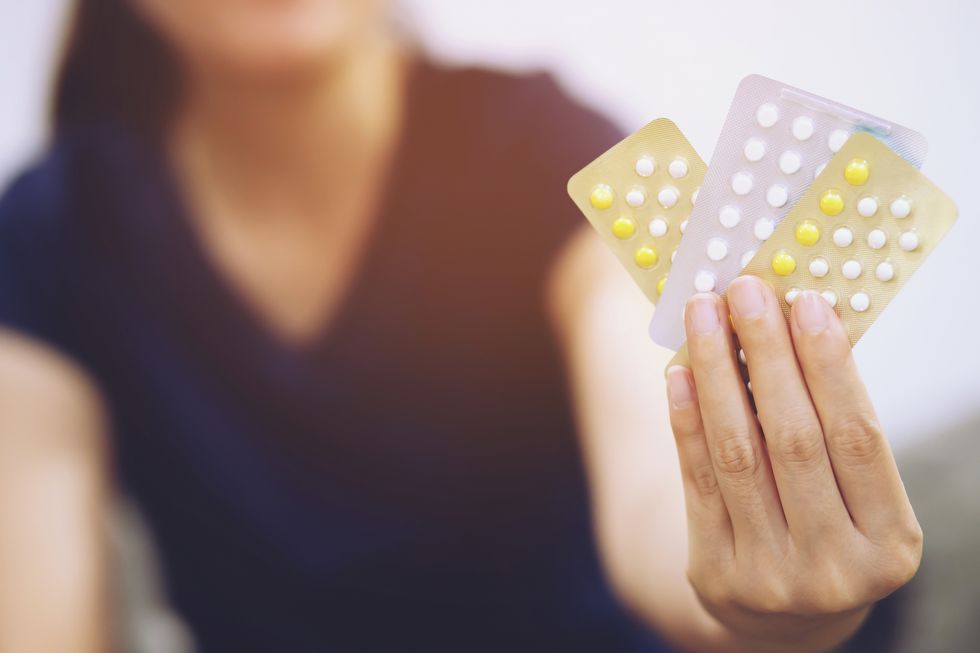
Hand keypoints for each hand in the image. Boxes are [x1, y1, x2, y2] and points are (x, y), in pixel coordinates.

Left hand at [665, 276, 921, 652]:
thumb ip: (833, 429)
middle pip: (794, 440)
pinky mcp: (714, 573)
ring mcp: (770, 576)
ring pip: (737, 454)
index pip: (858, 438)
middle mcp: (834, 567)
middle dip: (767, 355)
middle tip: (745, 291)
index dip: (830, 365)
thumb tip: (793, 326)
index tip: (805, 302)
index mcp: (890, 544)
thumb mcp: (858, 499)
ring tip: (704, 314)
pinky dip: (687, 421)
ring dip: (716, 373)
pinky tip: (678, 371)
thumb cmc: (829, 531)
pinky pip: (696, 481)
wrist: (782, 619)